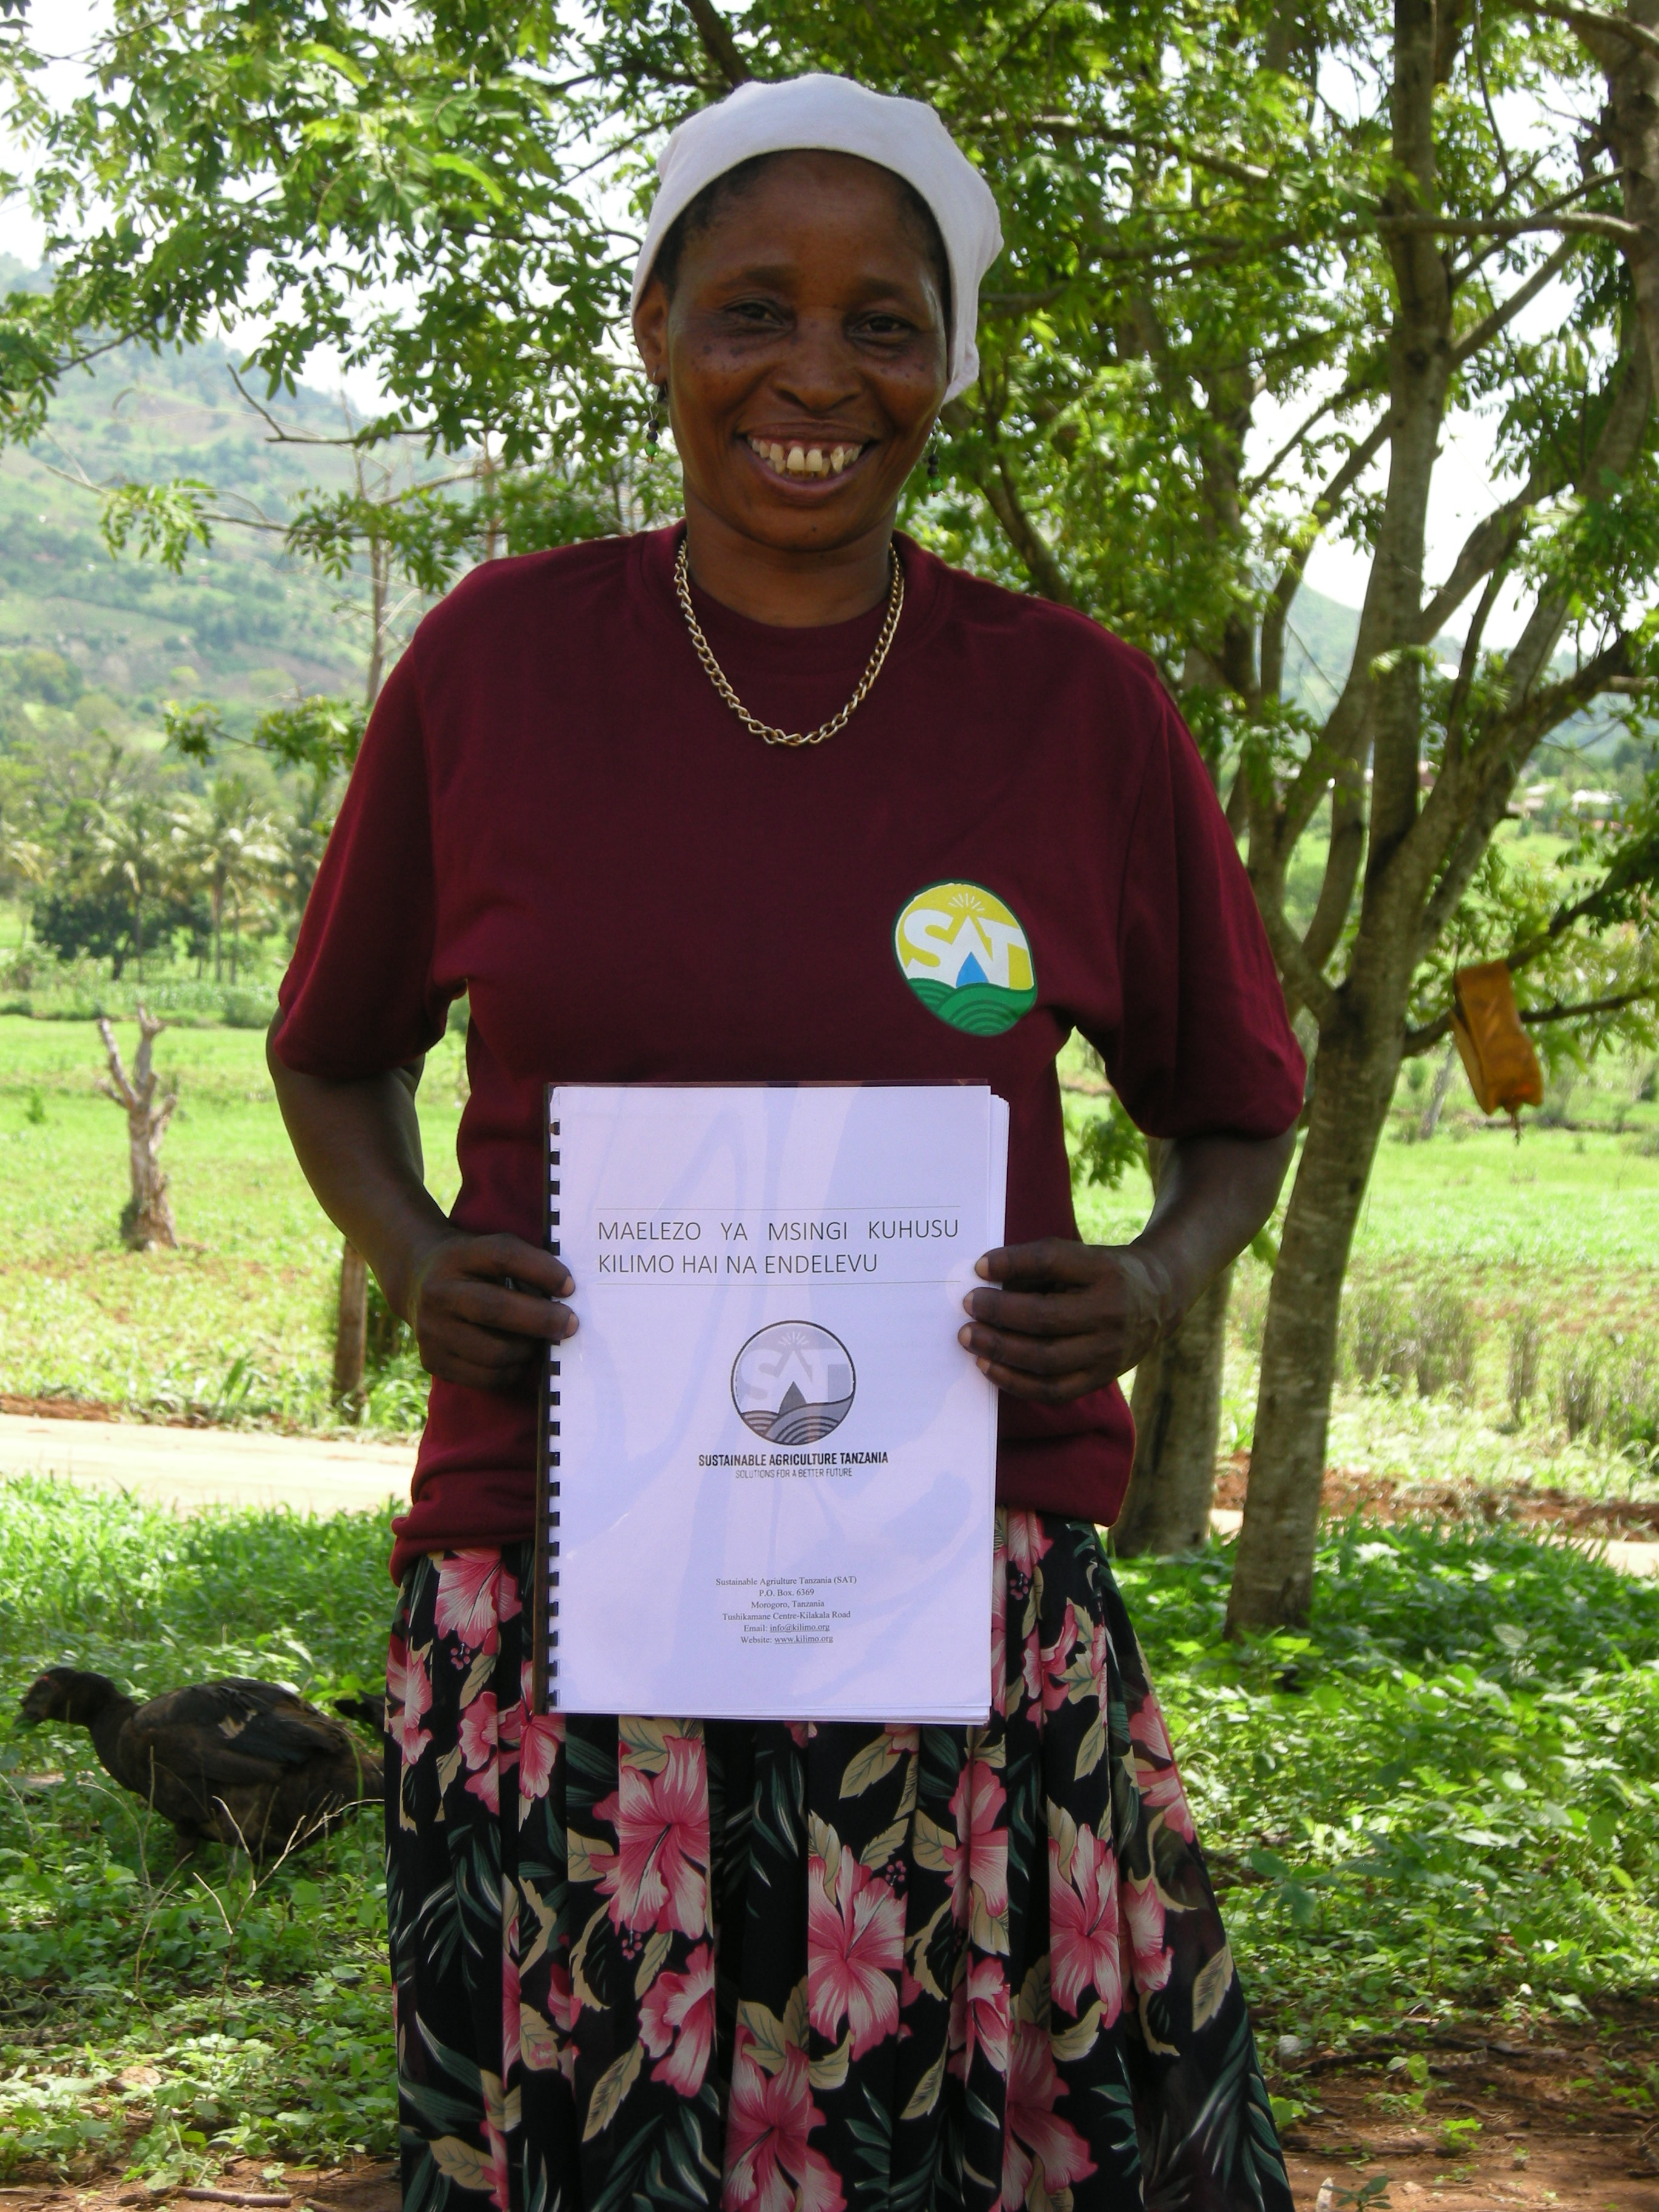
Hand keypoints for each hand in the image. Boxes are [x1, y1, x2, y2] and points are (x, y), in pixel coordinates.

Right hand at [406, 1232, 575, 1391]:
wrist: (417, 1280)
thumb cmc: (472, 1265)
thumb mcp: (489, 1249)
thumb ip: (525, 1264)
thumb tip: (568, 1295)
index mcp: (456, 1255)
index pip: (502, 1256)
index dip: (541, 1270)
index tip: (570, 1286)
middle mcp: (437, 1292)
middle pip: (495, 1309)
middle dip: (542, 1320)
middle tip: (570, 1324)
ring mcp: (430, 1330)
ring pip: (493, 1352)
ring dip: (528, 1350)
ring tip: (540, 1341)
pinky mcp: (432, 1361)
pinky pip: (485, 1378)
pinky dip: (512, 1371)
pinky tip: (520, 1357)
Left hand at [957, 1238, 1176, 1403]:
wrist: (1157, 1299)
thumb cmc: (1102, 1273)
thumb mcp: (1081, 1256)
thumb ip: (1037, 1264)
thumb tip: (983, 1278)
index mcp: (1105, 1271)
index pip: (1053, 1261)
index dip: (1013, 1263)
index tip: (979, 1266)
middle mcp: (1110, 1313)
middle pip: (1046, 1318)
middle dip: (999, 1313)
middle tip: (967, 1304)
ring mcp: (1108, 1352)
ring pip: (1046, 1360)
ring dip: (1000, 1350)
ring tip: (969, 1338)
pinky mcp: (1100, 1378)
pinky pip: (1053, 1390)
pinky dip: (1016, 1382)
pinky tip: (989, 1367)